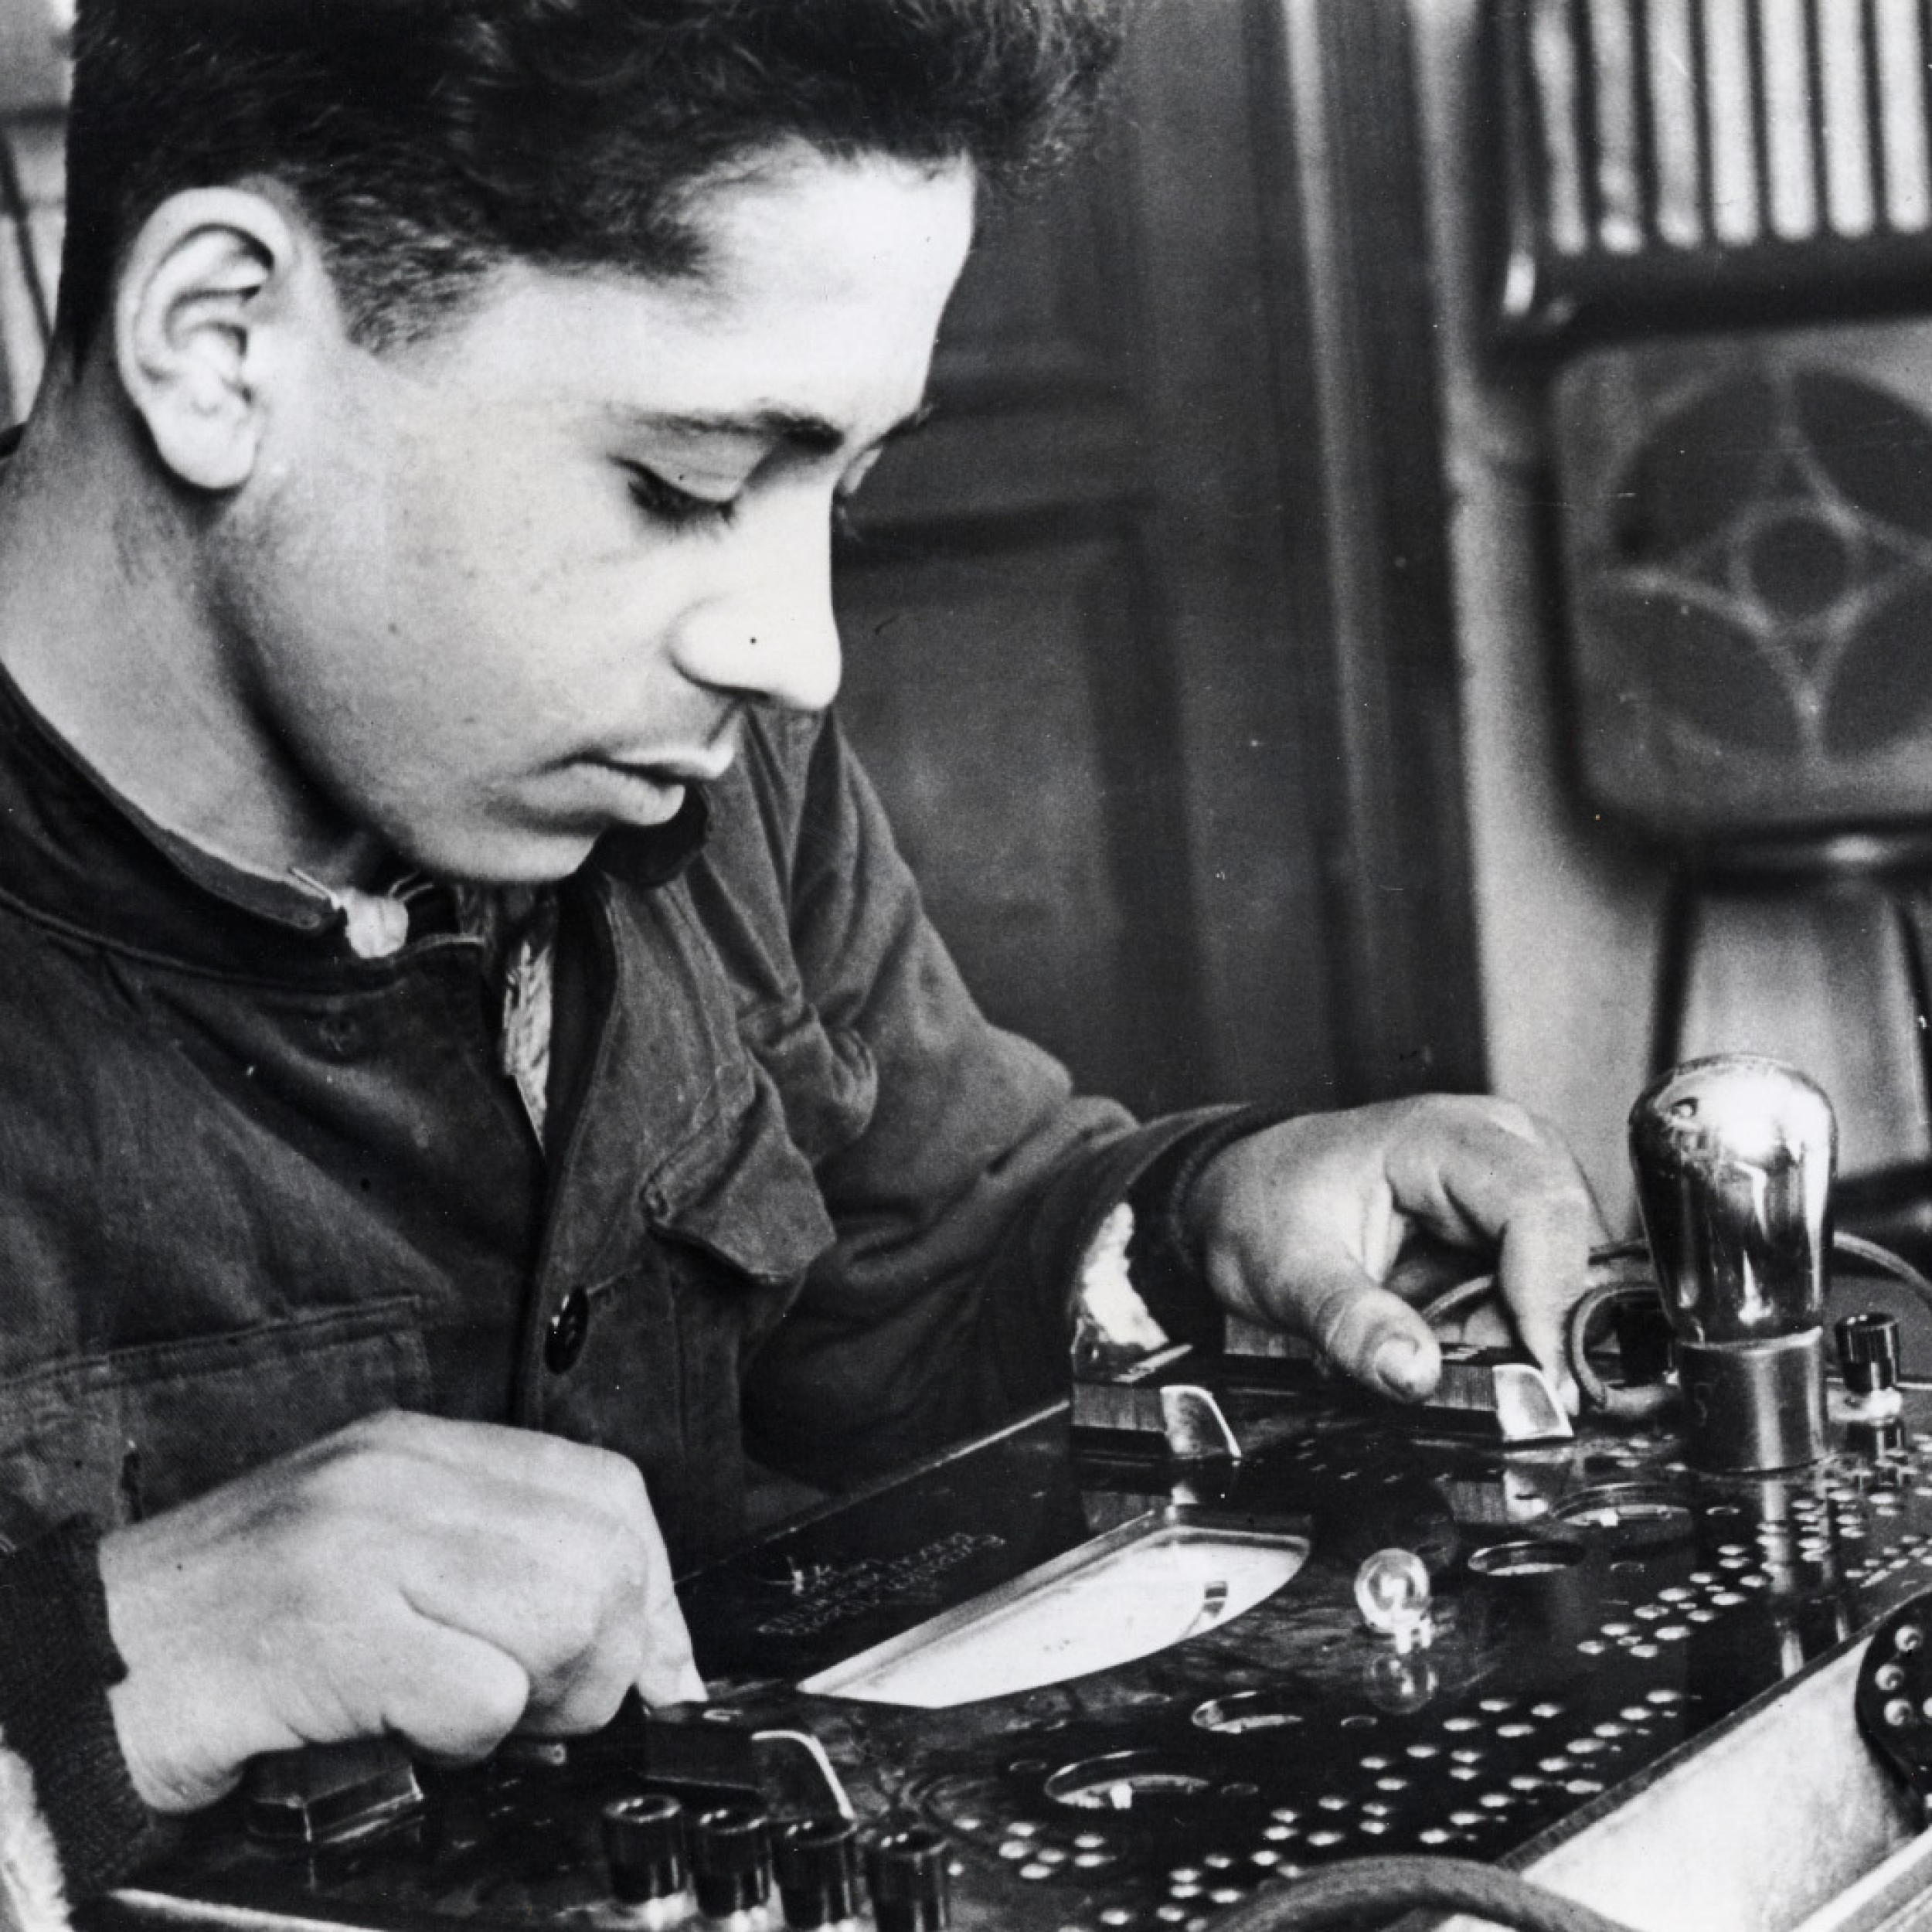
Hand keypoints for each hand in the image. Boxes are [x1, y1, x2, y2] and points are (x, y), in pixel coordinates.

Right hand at [99, 1410, 703, 1813]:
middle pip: (602, 1554)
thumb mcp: (378, 1562)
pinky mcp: (327, 1627)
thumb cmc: (233, 1631)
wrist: (81, 1672)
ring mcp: (362, 1542)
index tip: (655, 1667)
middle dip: (605, 1657)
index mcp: (417, 1450)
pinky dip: (469, 1738)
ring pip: (563, 1614)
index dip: (651, 1589)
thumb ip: (492, 1569)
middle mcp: (397, 1476)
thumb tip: (633, 1640)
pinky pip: (480, 1691)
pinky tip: (412, 1735)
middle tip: (545, 1709)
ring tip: (475, 1719)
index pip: (606, 1489)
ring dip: (542, 1699)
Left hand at [1183, 1096, 1602, 1402]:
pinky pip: (1541, 1288)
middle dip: (1532, 1325)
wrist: (1241, 1194)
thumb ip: (1351, 1323)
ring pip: (1565, 1274)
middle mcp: (1496, 1144)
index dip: (1549, 1297)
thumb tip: (1414, 1374)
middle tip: (1470, 1372)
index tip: (1536, 1376)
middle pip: (1569, 1242)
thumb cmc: (1263, 1208)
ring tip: (1435, 1341)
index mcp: (1442, 1134)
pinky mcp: (1509, 1222)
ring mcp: (1509, 1180)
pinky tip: (1449, 1333)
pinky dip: (1504, 1328)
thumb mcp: (1288, 1272)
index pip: (1539, 1206)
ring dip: (1515, 1330)